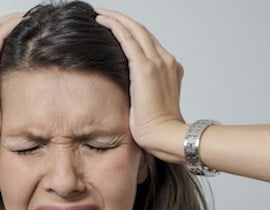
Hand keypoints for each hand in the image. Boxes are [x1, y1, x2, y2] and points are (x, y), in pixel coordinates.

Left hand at [95, 8, 186, 162]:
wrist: (165, 136)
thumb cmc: (157, 129)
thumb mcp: (150, 104)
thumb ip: (142, 91)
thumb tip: (127, 91)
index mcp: (169, 68)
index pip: (148, 42)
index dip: (131, 32)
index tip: (116, 28)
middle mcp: (166, 60)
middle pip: (142, 31)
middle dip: (122, 19)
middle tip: (104, 14)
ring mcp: (157, 62)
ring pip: (134, 29)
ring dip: (116, 18)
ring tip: (100, 13)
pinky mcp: (145, 68)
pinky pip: (127, 38)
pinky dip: (114, 26)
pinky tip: (102, 21)